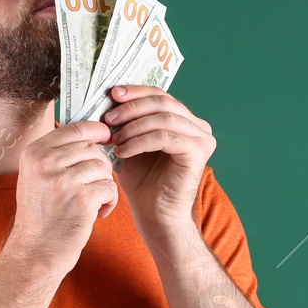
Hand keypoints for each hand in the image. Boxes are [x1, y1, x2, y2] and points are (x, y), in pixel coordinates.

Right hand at [7, 120, 120, 272]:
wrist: (36, 252)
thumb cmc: (40, 215)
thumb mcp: (36, 177)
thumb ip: (57, 154)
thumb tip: (92, 132)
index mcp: (34, 153)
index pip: (75, 128)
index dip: (97, 130)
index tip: (107, 136)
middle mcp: (46, 163)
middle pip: (92, 148)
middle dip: (101, 164)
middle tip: (95, 184)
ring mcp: (63, 181)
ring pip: (103, 167)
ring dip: (105, 184)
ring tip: (94, 201)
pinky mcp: (82, 199)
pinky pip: (110, 187)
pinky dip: (110, 201)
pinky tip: (99, 213)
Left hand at [99, 85, 214, 236]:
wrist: (155, 216)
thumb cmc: (142, 182)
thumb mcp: (129, 143)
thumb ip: (125, 121)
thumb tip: (106, 98)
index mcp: (183, 120)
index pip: (159, 95)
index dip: (135, 92)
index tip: (111, 94)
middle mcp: (197, 126)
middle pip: (162, 101)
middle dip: (131, 108)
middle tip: (108, 118)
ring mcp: (201, 138)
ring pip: (163, 117)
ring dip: (133, 126)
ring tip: (113, 138)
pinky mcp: (198, 152)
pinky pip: (165, 136)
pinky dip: (140, 141)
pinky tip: (122, 151)